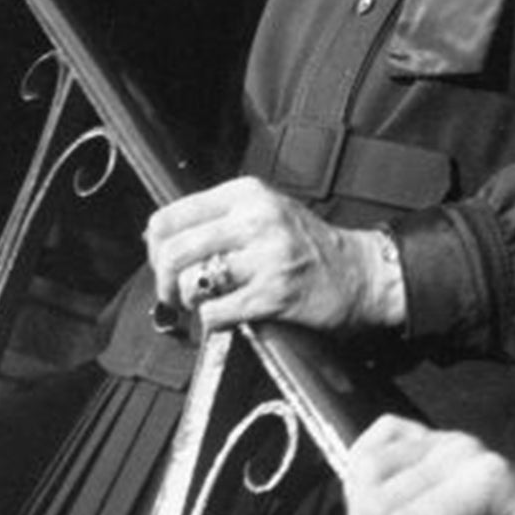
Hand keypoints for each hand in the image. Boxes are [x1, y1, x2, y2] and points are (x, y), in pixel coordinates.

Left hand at [144, 175, 403, 333]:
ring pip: (192, 283)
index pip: (170, 216)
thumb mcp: (265, 211)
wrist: (359, 272)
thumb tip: (155, 239)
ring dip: (190, 302)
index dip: (155, 246)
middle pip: (174, 251)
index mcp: (248, 194)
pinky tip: (226, 314)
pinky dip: (211, 320)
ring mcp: (266, 256)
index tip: (164, 262)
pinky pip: (215, 311)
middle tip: (174, 293)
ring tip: (204, 303)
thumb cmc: (308, 245)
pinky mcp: (273, 293)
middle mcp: (256, 219)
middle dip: (164, 281)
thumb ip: (217, 218)